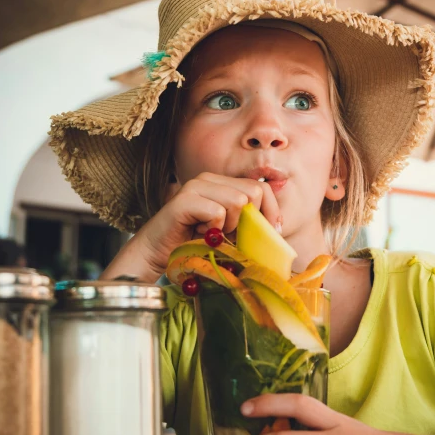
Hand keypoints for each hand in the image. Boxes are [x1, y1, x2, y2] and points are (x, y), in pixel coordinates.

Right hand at [101, 173, 279, 281]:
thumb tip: (279, 228)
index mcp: (221, 183)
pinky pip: (217, 213)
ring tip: (212, 235)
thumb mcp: (228, 233)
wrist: (156, 255)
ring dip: (229, 227)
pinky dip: (213, 230)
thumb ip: (248, 224)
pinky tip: (199, 234)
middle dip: (251, 220)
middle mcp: (209, 179)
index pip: (261, 187)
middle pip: (254, 192)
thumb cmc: (193, 246)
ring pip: (238, 202)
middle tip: (233, 236)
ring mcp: (195, 187)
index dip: (271, 211)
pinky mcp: (184, 200)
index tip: (272, 232)